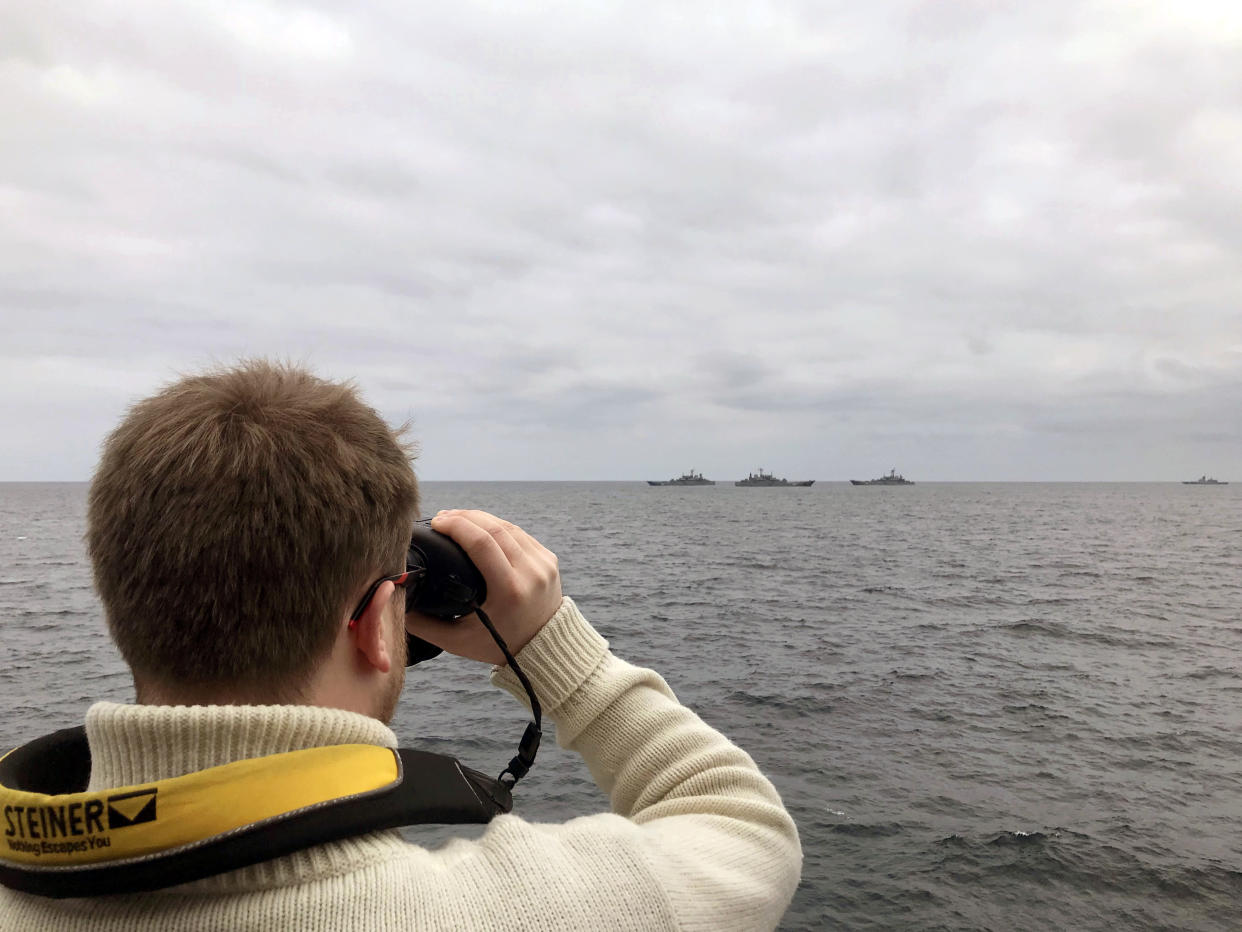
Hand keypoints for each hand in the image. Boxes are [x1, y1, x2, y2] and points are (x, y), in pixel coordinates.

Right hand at [405, 509, 561, 664]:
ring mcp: (543, 564)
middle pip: (495, 529)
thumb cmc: (497, 645)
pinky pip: (521, 534)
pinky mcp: (550, 560)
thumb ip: (423, 624)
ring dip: (481, 518)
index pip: (482, 543)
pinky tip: (481, 525)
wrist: (544, 650)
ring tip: (457, 518)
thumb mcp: (457, 641)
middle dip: (465, 517)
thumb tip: (395, 599)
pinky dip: (498, 526)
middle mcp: (531, 573)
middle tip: (441, 518)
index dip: (457, 526)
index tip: (436, 522)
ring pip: (509, 527)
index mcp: (510, 591)